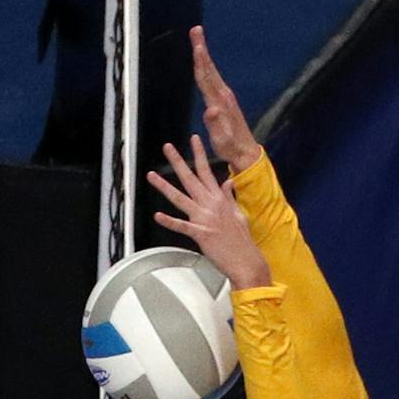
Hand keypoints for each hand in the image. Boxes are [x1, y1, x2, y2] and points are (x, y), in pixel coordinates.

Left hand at [148, 136, 271, 291]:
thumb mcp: (237, 213)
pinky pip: (182, 226)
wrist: (246, 259)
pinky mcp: (201, 234)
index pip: (207, 170)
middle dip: (178, 161)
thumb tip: (227, 182)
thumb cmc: (241, 239)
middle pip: (191, 178)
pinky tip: (157, 215)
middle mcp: (211, 204)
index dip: (199, 154)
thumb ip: (229, 197)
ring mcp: (204, 218)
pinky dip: (169, 221)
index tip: (193, 139)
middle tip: (167, 147)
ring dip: (164, 186)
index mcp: (219, 198)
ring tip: (151, 175)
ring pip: (180, 198)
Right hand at [189, 27, 260, 172]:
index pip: (207, 78)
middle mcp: (223, 95)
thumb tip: (211, 109)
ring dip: (203, 57)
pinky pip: (211, 80)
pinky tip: (203, 66)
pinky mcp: (224, 101)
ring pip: (211, 72)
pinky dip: (206, 69)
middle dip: (201, 49)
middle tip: (196, 30)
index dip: (200, 60)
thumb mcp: (222, 139)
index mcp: (220, 102)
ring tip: (197, 42)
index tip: (197, 45)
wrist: (245, 152)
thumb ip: (216, 124)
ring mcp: (224, 97)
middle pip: (209, 69)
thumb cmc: (231, 148)